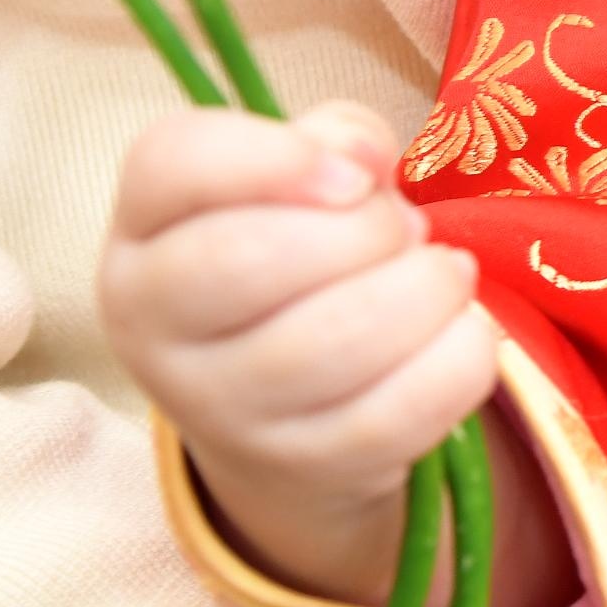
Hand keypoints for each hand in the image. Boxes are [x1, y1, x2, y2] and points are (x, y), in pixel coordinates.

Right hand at [97, 102, 518, 606]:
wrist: (284, 411)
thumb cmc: (295, 261)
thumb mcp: (296, 181)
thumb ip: (331, 140)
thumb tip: (365, 159)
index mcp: (143, 230)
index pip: (173, 165)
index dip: (276, 157)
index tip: (358, 175)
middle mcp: (152, 324)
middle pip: (249, 256)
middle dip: (364, 229)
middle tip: (405, 227)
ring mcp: (218, 408)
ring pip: (333, 340)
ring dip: (423, 289)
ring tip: (442, 274)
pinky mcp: (298, 465)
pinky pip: (395, 413)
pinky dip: (458, 357)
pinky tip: (463, 329)